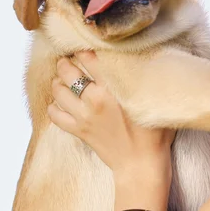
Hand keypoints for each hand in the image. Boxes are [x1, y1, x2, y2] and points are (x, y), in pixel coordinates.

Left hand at [48, 51, 175, 182]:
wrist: (141, 164)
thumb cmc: (154, 133)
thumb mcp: (155, 100)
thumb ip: (147, 78)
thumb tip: (149, 57)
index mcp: (113, 89)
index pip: (89, 59)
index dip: (84, 49)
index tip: (85, 46)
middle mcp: (94, 100)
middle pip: (68, 72)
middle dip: (65, 62)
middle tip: (69, 58)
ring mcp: (83, 116)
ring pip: (58, 91)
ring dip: (58, 82)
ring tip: (63, 77)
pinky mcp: (78, 131)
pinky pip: (55, 114)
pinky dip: (54, 106)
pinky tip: (61, 102)